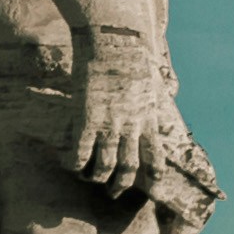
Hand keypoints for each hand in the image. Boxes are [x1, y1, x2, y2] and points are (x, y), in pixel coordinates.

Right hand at [71, 38, 181, 194]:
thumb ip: (152, 95)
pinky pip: (80, 154)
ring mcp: (109, 125)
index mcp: (148, 118)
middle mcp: (131, 127)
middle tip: (112, 193)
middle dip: (120, 187)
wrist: (114, 39)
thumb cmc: (132, 54)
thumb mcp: (150, 80)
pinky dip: (74, 165)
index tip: (152, 189)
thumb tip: (164, 91)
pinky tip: (68, 164)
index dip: (154, 177)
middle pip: (129, 170)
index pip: (155, 157)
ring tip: (89, 179)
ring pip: (105, 168)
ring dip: (96, 179)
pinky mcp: (87, 120)